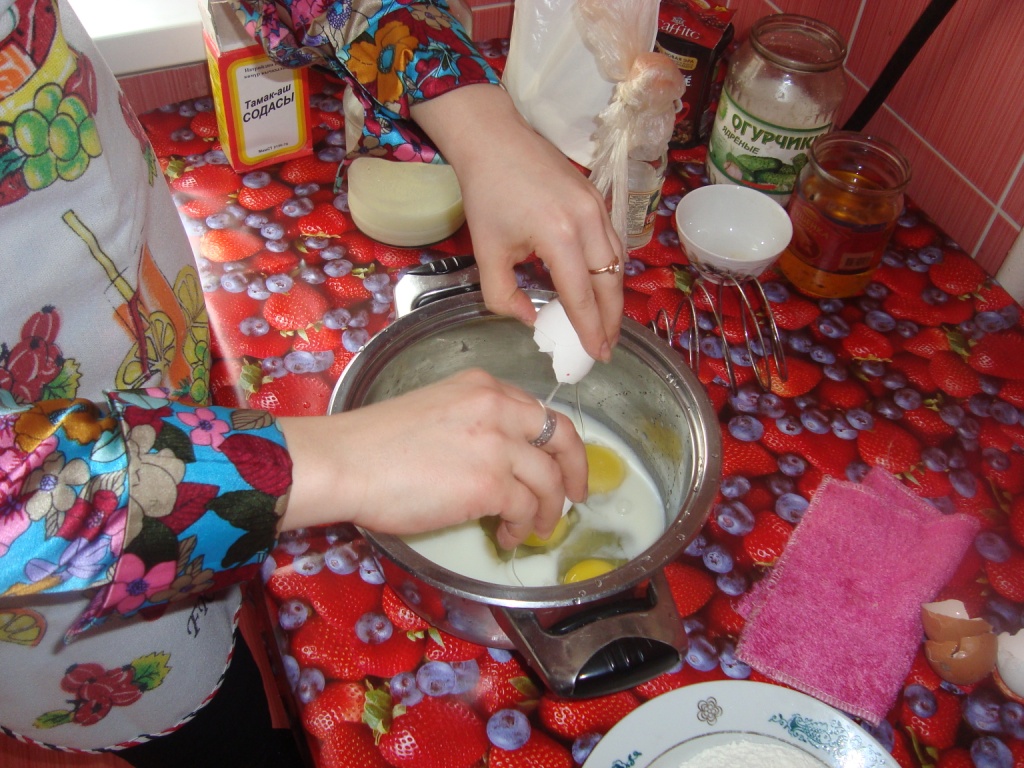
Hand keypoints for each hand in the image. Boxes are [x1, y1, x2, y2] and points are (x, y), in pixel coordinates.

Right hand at [277, 369, 587, 548]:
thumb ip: (473, 423)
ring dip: (548, 510)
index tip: (559, 462)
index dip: (554, 442)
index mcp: (482, 387)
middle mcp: (497, 408)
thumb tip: (497, 460)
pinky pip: (526, 509)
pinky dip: (523, 527)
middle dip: (576, 470)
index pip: (538, 411)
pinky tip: (508, 535)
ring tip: (533, 529)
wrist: (345, 461)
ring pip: (549, 480)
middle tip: (577, 495)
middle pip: (561, 438)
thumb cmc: (373, 443)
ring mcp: (497, 446)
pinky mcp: (490, 484)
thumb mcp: (433, 409)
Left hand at [411, 84, 623, 361]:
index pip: (582, 295)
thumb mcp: (487, 252)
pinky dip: (611, 270)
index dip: (589, 329)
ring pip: (617, 263)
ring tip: (607, 324)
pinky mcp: (598, 198)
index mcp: (559, 236)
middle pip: (610, 282)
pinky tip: (603, 287)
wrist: (494, 139)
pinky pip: (613, 243)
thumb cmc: (487, 193)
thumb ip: (504, 295)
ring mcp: (598, 206)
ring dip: (614, 296)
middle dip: (611, 319)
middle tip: (607, 346)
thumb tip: (531, 319)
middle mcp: (587, 221)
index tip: (596, 355)